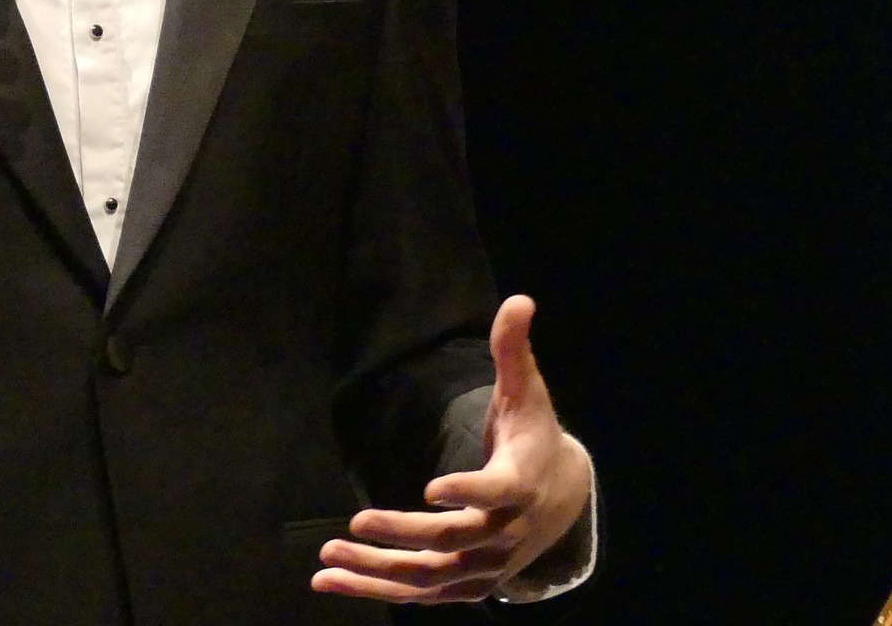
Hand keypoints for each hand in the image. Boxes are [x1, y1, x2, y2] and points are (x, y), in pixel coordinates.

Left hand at [312, 295, 591, 605]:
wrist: (562, 497)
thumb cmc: (533, 436)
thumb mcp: (527, 392)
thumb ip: (513, 349)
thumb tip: (520, 299)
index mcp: (519, 484)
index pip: (495, 494)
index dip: (467, 492)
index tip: (431, 488)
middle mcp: (503, 533)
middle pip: (452, 541)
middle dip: (404, 534)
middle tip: (357, 520)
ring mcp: (485, 566)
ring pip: (429, 577)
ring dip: (377, 571)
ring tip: (329, 557)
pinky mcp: (466, 584)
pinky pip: (418, 592)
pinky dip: (375, 588)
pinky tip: (330, 581)